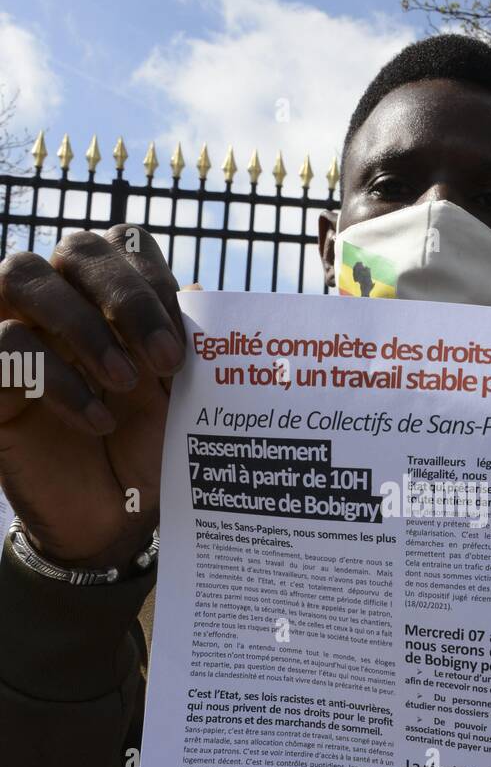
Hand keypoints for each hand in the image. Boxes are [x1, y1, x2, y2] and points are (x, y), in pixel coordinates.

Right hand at [0, 226, 183, 568]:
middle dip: (126, 295)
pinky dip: (57, 380)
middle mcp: (61, 302)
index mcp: (112, 298)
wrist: (114, 521)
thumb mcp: (181, 397)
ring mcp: (17, 332)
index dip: (154, 280)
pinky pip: (3, 347)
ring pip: (21, 274)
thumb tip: (196, 292)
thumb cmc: (149, 449)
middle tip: (166, 359)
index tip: (186, 344)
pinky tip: (97, 421)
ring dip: (83, 324)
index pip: (124, 245)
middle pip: (77, 247)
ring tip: (125, 382)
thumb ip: (190, 344)